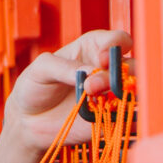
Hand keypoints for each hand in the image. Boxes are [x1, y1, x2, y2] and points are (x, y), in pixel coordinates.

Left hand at [0, 28, 130, 162]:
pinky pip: (128, 116)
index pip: (117, 40)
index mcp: (93, 49)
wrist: (28, 121)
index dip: (115, 46)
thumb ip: (63, 67)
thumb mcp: (40, 69)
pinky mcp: (110, 118)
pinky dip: (123, 116)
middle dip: (118, 73)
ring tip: (94, 99)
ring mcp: (111, 95)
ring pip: (135, 90)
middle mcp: (107, 70)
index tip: (101, 59)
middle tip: (91, 86)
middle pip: (133, 65)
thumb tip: (89, 72)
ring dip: (122, 94)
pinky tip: (104, 116)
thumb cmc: (34, 87)